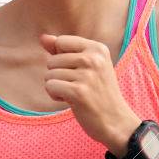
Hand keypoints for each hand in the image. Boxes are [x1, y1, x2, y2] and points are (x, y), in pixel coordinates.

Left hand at [39, 33, 140, 155]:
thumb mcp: (87, 67)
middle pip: (52, 60)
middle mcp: (93, 59)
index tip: (77, 71)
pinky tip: (70, 100)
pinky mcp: (78, 92)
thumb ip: (63, 50)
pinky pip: (50, 86)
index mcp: (97, 48)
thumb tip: (42, 37)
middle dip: (58, 75)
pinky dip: (55, 95)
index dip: (61, 58)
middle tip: (78, 86)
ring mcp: (86, 75)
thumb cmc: (98, 93)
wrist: (116, 121)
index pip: (61, 41)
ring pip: (49, 74)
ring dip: (57, 87)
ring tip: (75, 94)